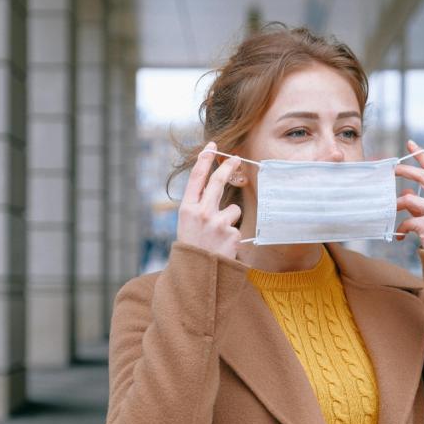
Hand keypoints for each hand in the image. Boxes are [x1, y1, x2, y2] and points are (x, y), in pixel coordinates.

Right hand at [176, 141, 242, 258]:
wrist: (196, 276)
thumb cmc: (192, 248)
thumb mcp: (187, 225)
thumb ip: (199, 206)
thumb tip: (216, 185)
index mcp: (186, 210)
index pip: (196, 179)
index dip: (204, 160)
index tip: (212, 147)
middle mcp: (201, 213)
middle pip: (218, 183)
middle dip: (228, 167)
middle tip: (237, 158)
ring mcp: (217, 223)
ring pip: (233, 210)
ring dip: (229, 220)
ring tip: (218, 237)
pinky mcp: (232, 234)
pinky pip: (237, 228)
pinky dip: (232, 236)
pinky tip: (223, 247)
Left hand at [394, 140, 423, 250]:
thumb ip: (423, 201)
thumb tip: (406, 192)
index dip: (422, 156)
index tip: (410, 144)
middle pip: (422, 176)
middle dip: (404, 171)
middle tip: (390, 171)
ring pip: (409, 199)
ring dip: (396, 204)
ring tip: (391, 210)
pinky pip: (407, 221)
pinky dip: (401, 228)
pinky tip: (401, 236)